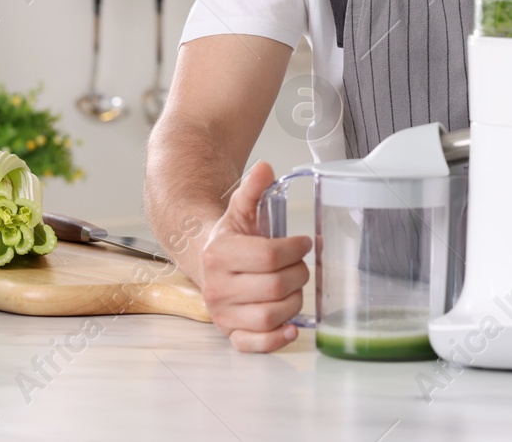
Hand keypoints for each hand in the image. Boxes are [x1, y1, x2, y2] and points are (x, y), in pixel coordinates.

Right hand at [199, 161, 311, 351]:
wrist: (208, 260)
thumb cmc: (232, 236)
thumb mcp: (242, 208)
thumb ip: (254, 189)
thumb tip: (265, 167)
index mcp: (220, 254)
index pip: (268, 256)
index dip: (294, 249)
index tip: (303, 242)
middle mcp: (217, 287)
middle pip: (274, 287)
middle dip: (298, 273)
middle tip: (301, 265)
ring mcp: (223, 313)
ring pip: (271, 315)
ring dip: (294, 300)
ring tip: (293, 286)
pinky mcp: (230, 332)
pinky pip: (254, 344)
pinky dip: (276, 339)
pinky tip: (291, 327)